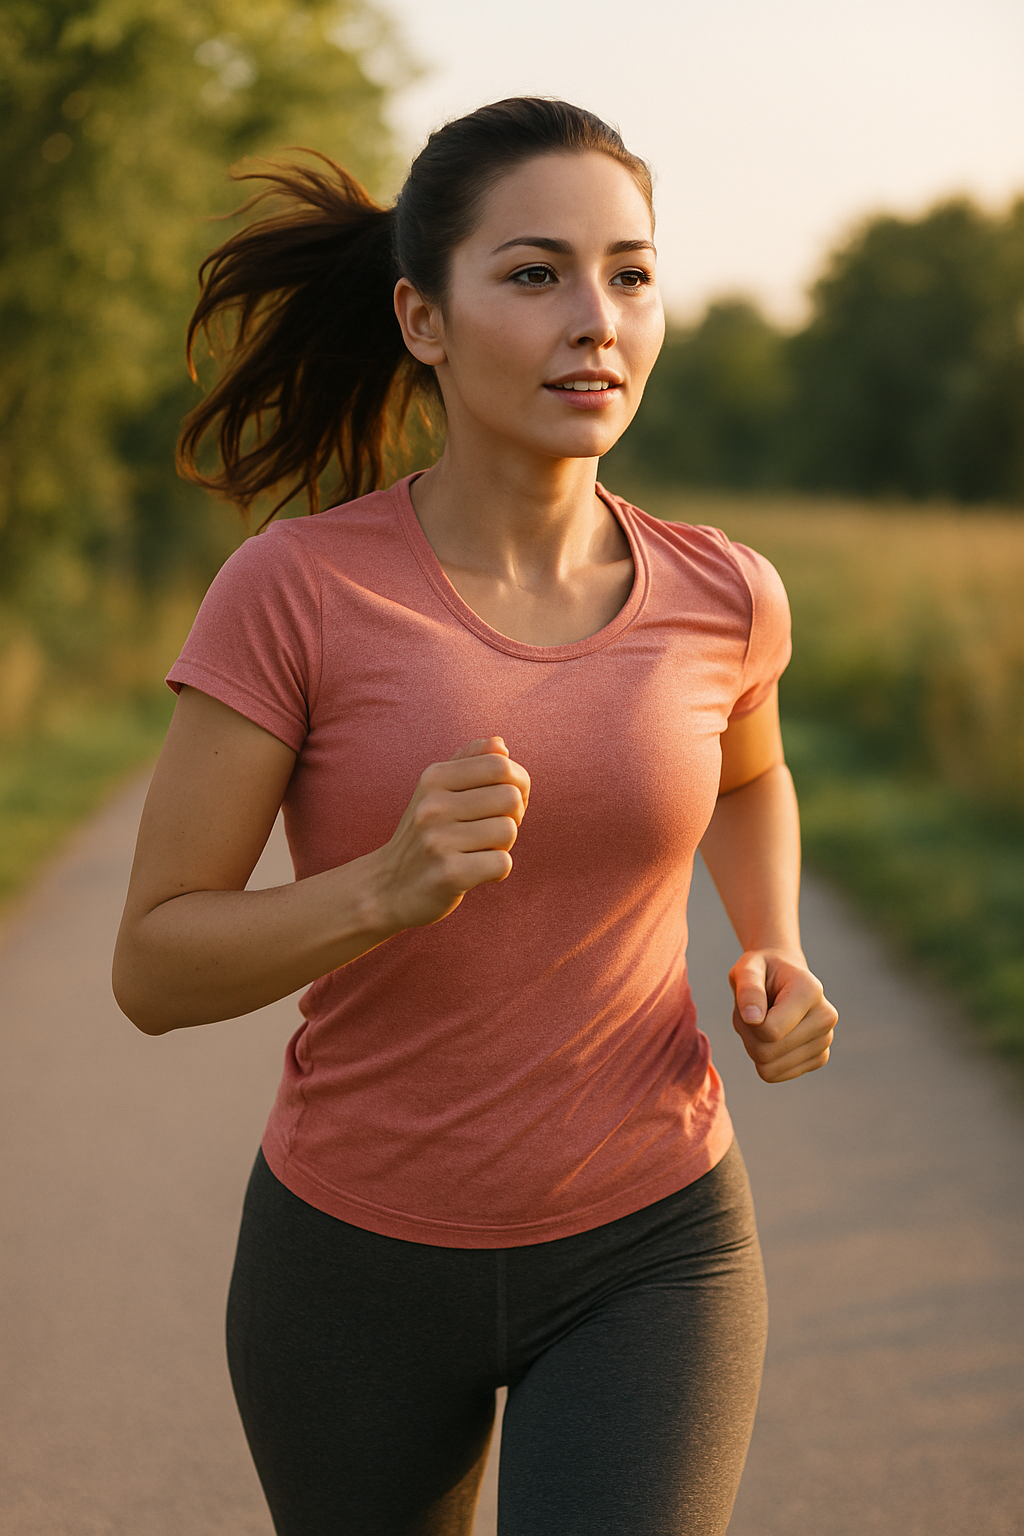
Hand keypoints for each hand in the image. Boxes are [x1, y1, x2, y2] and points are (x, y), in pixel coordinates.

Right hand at [370, 736, 530, 932]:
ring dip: (503, 845)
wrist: (387, 888)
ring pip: (508, 831)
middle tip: (491, 831)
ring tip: (478, 851)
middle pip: (510, 797)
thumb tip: (500, 744)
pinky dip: (496, 870)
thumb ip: (468, 762)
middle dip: (513, 816)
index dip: (516, 783)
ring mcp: (439, 840)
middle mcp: (433, 805)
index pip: (500, 764)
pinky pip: (502, 863)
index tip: (503, 803)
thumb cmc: (424, 836)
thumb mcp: (436, 792)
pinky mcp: (449, 874)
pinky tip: (474, 871)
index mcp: (434, 778)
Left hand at [729, 949, 837, 1082]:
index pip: (769, 1031)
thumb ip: (748, 990)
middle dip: (748, 1035)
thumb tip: (754, 1020)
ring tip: (762, 1021)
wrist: (782, 976)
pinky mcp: (819, 1058)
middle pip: (767, 1053)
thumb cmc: (761, 970)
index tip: (750, 1003)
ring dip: (754, 1046)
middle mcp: (826, 1017)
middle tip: (751, 1013)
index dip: (747, 1022)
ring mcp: (826, 1040)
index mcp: (810, 991)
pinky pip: (775, 1075)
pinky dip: (764, 1059)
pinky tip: (772, 1035)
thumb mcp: (747, 969)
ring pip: (769, 1069)